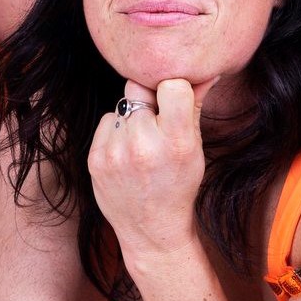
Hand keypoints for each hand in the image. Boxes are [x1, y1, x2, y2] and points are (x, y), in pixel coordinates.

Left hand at [88, 77, 216, 264]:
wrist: (151, 228)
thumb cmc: (178, 184)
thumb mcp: (195, 148)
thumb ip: (194, 107)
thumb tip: (204, 72)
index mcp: (176, 142)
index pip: (172, 85)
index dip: (173, 89)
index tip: (174, 101)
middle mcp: (143, 145)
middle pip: (139, 89)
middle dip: (149, 102)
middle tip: (156, 125)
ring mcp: (116, 152)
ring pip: (122, 106)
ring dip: (132, 119)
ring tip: (142, 146)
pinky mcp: (96, 158)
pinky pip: (107, 121)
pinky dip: (116, 132)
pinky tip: (127, 154)